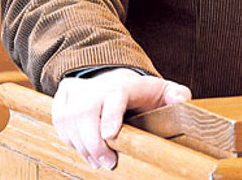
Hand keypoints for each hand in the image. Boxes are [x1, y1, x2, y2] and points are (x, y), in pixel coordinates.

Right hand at [52, 67, 189, 169]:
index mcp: (124, 85)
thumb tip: (182, 99)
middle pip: (86, 114)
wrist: (114, 78)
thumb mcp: (162, 91)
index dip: (111, 116)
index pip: (115, 97)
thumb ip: (175, 95)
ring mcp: (78, 91)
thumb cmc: (141, 92)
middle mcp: (97, 86)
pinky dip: (69, 139)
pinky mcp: (64, 98)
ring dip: (82, 146)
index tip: (110, 135)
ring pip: (70, 122)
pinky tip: (83, 148)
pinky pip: (60, 122)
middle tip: (108, 163)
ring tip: (98, 161)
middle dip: (94, 144)